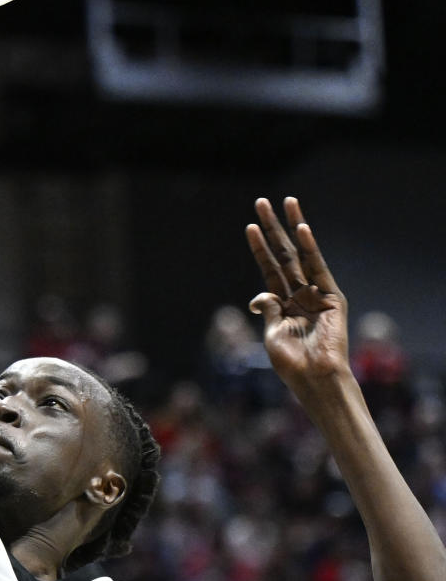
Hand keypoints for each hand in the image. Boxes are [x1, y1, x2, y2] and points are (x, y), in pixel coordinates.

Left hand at [246, 196, 349, 391]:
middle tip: (262, 202)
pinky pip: (319, 268)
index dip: (259, 248)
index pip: (269, 269)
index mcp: (282, 305)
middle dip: (272, 229)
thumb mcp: (272, 334)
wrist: (315, 378)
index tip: (249, 226)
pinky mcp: (332, 298)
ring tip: (285, 202)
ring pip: (301, 255)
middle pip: (283, 255)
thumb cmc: (292, 363)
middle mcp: (299, 295)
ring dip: (292, 228)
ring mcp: (316, 294)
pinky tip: (302, 229)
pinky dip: (310, 248)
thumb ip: (268, 309)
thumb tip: (258, 295)